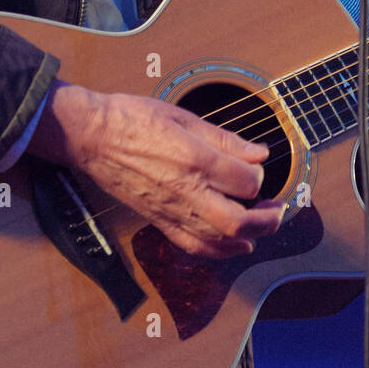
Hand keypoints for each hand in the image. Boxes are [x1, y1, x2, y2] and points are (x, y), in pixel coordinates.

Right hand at [29, 82, 285, 258]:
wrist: (91, 136)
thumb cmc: (132, 118)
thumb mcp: (183, 116)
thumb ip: (224, 138)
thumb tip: (259, 153)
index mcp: (196, 158)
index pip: (246, 181)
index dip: (260, 176)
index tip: (257, 166)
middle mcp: (186, 190)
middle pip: (238, 221)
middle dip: (266, 220)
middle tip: (277, 209)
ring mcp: (171, 209)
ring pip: (218, 240)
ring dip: (248, 237)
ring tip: (262, 225)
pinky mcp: (157, 220)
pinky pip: (192, 246)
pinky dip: (218, 251)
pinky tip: (233, 246)